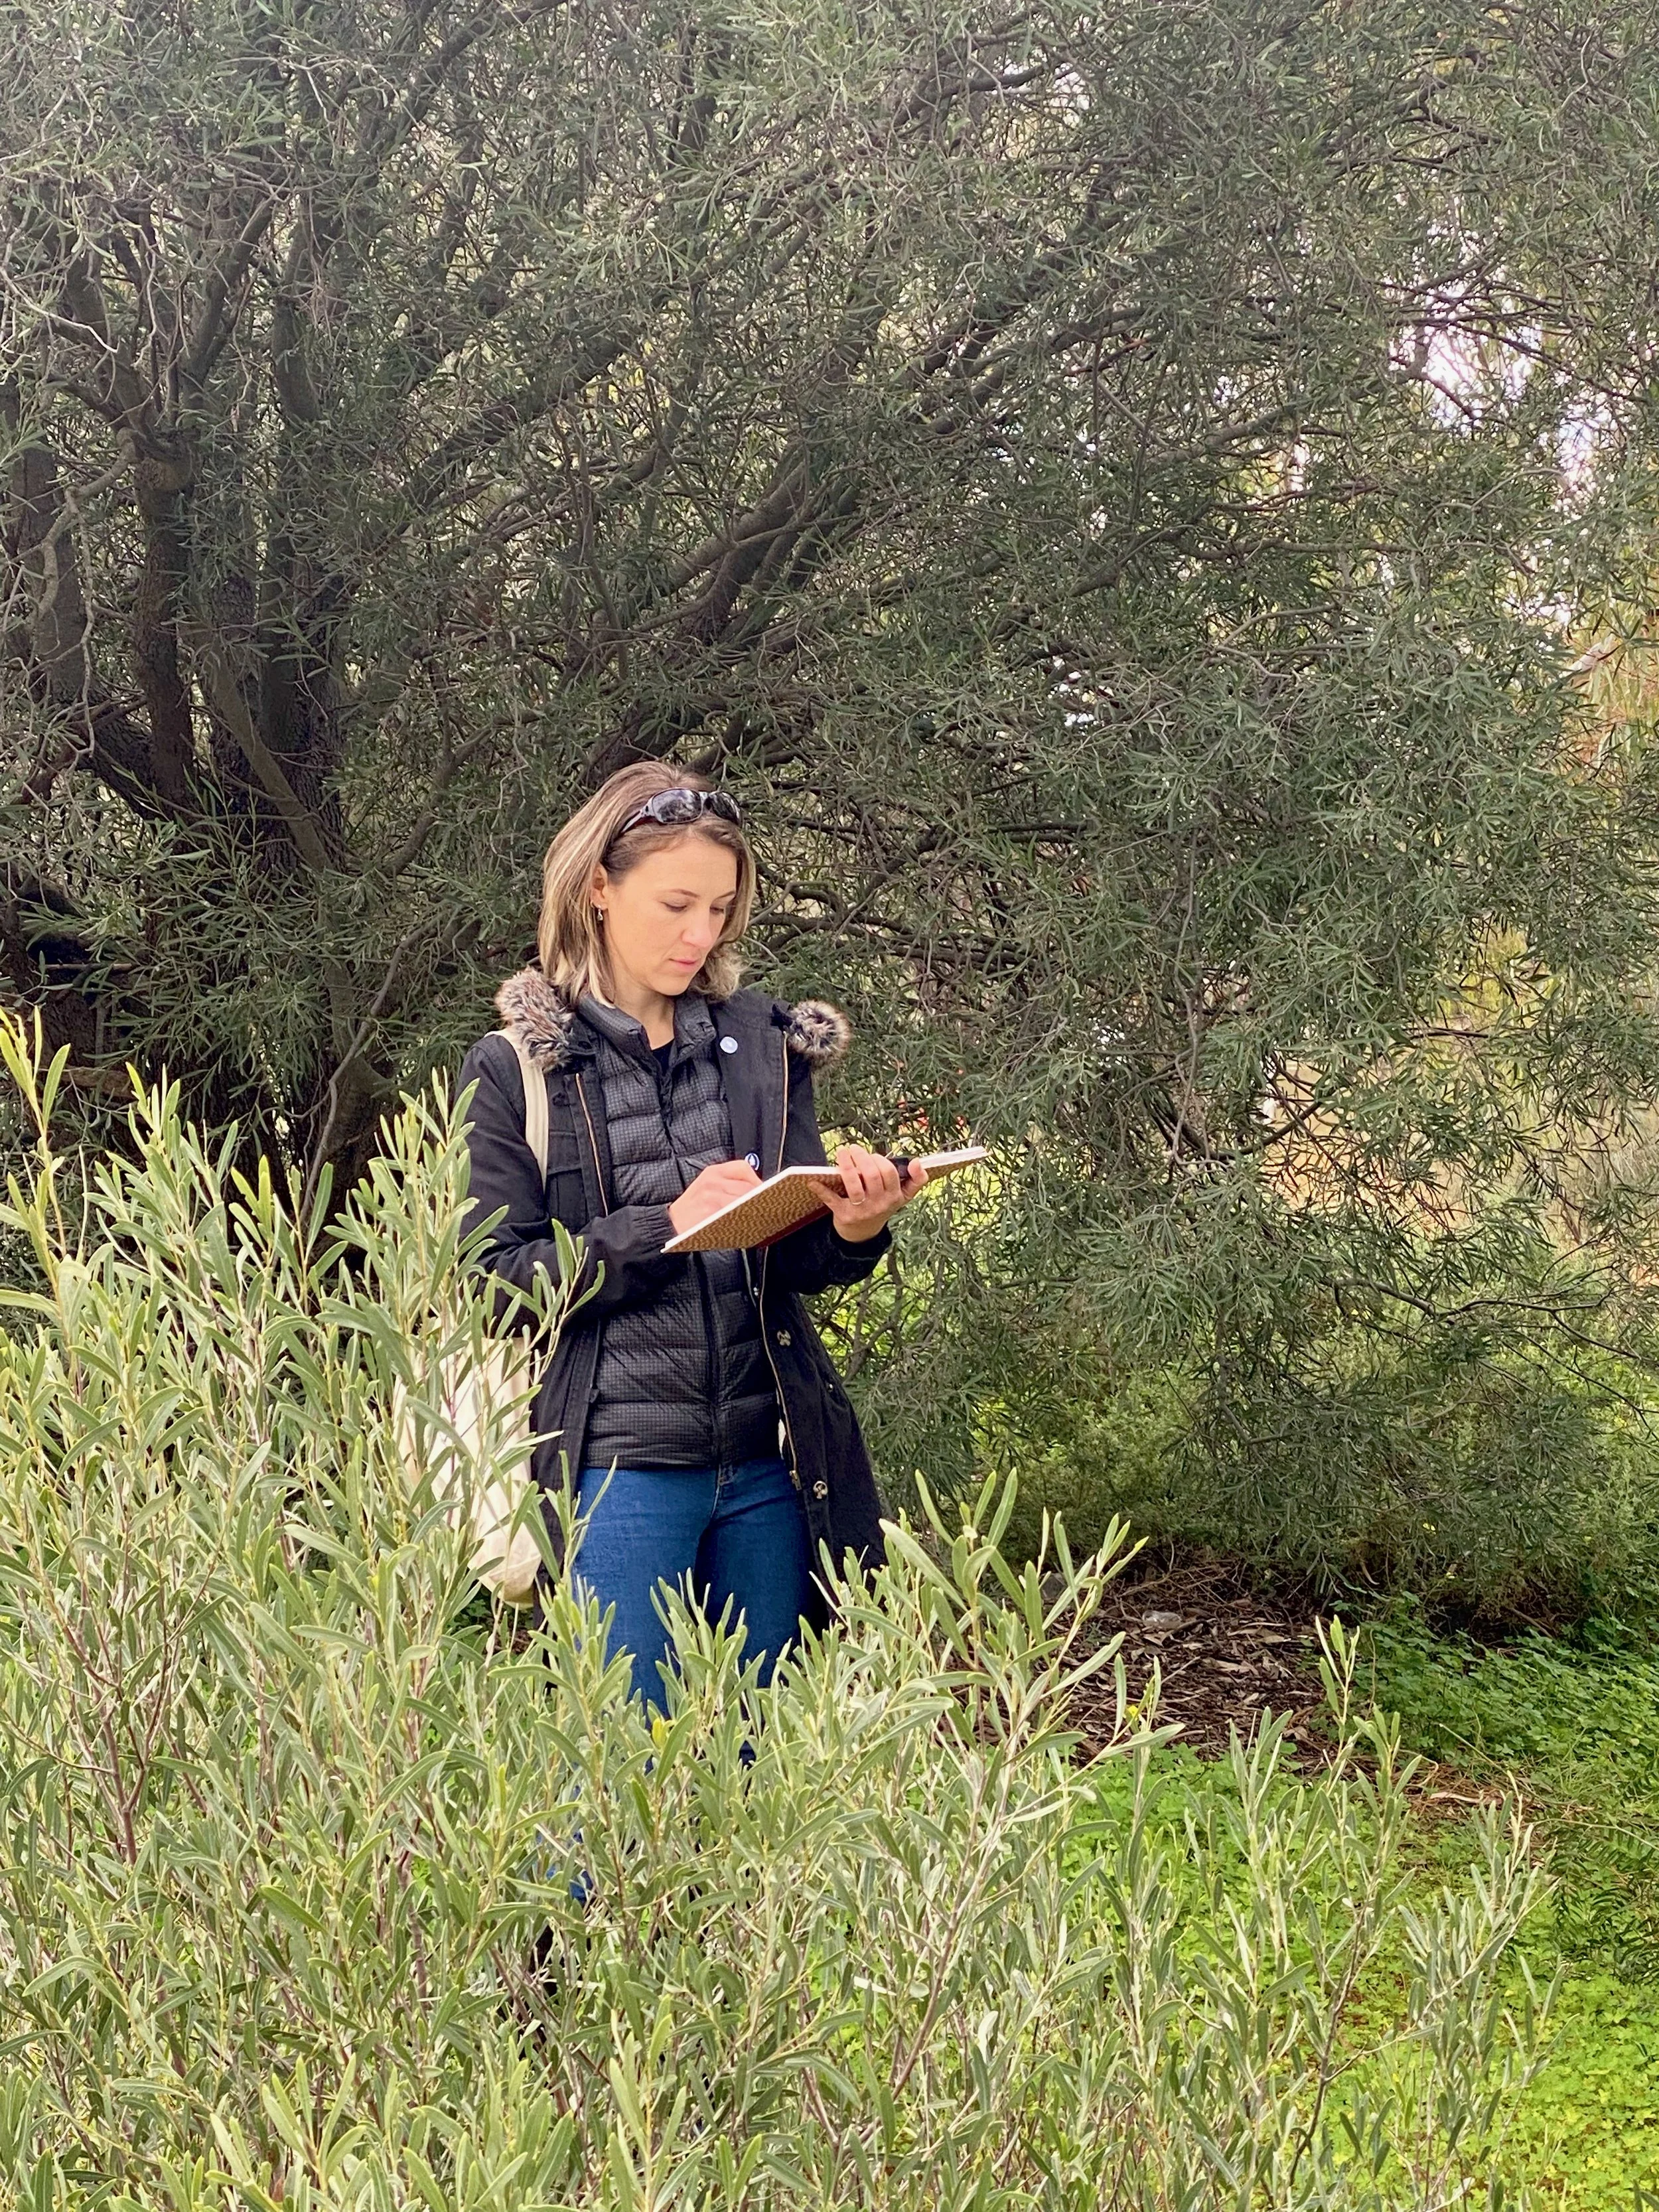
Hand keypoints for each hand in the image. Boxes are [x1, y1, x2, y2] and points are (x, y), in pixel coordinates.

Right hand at [668, 1157, 762, 1236]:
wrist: (669, 1223)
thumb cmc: (692, 1211)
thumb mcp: (706, 1190)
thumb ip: (728, 1187)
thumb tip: (758, 1195)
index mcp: (712, 1172)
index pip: (742, 1168)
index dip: (757, 1180)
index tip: (768, 1192)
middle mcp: (711, 1180)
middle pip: (746, 1186)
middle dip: (761, 1198)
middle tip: (771, 1207)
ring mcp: (710, 1195)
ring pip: (743, 1199)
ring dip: (756, 1208)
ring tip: (764, 1215)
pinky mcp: (709, 1210)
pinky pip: (734, 1213)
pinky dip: (745, 1218)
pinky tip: (750, 1223)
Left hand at [809, 1145, 927, 1243]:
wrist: (863, 1233)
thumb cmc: (882, 1206)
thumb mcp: (903, 1196)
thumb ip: (917, 1180)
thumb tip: (917, 1161)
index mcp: (894, 1197)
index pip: (889, 1172)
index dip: (878, 1159)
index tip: (870, 1155)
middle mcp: (879, 1204)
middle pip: (871, 1175)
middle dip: (861, 1157)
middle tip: (853, 1148)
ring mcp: (862, 1210)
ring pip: (854, 1185)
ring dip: (845, 1166)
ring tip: (841, 1153)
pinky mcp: (844, 1215)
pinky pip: (832, 1200)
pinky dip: (821, 1189)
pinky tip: (813, 1180)